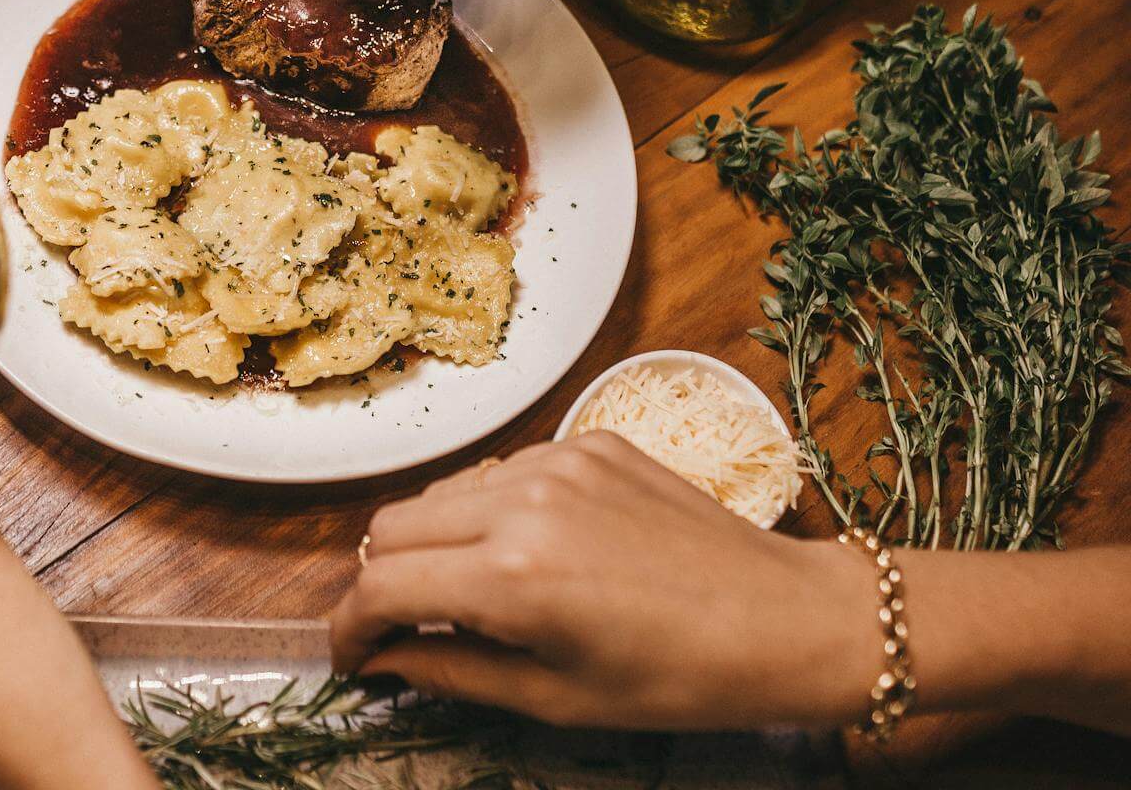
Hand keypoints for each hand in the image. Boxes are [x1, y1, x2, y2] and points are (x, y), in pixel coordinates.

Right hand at [331, 433, 883, 728]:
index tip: (353, 660)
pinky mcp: (586, 440)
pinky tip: (531, 552)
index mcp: (513, 577)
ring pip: (441, 494)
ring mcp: (555, 461)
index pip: (382, 587)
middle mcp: (522, 502)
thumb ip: (450, 672)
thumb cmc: (679, 679)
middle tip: (407, 630)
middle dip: (384, 583)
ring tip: (473, 593)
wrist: (786, 619)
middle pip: (392, 527)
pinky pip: (499, 472)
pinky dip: (489, 513)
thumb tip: (384, 663)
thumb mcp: (555, 698)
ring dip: (434, 544)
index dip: (351, 630)